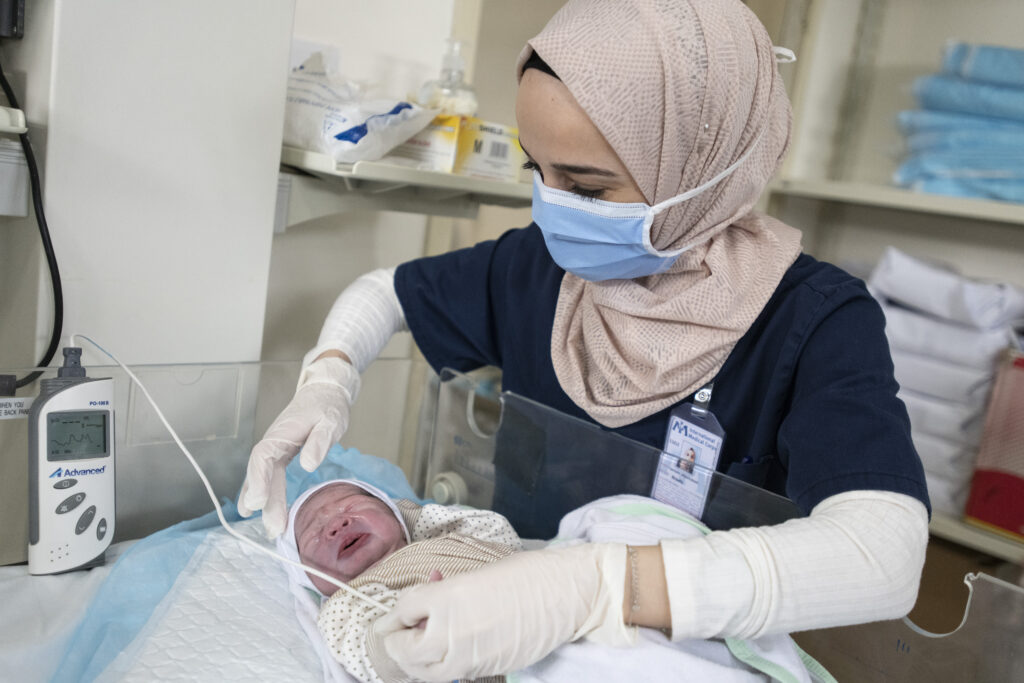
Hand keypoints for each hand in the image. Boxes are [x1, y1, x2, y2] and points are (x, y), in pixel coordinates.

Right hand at [237, 356, 359, 537]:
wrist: (325, 392)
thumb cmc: (328, 405)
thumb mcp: (330, 420)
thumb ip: (319, 441)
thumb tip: (308, 464)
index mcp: (281, 433)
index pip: (263, 457)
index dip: (258, 480)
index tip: (257, 503)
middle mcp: (272, 442)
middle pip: (262, 474)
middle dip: (265, 501)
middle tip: (273, 528)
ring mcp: (274, 449)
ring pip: (263, 478)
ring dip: (264, 503)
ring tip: (270, 529)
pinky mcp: (280, 455)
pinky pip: (269, 476)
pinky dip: (264, 493)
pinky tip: (259, 511)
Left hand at [373, 543, 632, 680]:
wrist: (566, 595)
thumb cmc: (527, 574)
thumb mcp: (478, 574)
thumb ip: (446, 590)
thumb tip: (428, 594)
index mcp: (447, 598)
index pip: (402, 609)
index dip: (396, 610)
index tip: (397, 611)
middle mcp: (451, 632)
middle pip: (404, 648)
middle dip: (397, 640)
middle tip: (398, 631)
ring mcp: (468, 657)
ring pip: (423, 671)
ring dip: (414, 660)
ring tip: (417, 647)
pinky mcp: (485, 670)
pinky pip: (451, 675)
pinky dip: (440, 667)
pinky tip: (447, 653)